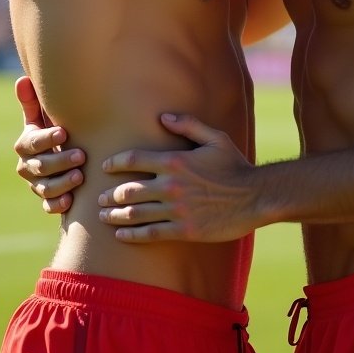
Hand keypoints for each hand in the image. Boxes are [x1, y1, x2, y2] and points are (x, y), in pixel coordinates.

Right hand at [13, 75, 85, 214]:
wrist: (62, 158)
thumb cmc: (55, 131)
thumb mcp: (44, 117)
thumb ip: (34, 102)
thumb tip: (22, 80)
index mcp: (26, 144)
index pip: (33, 142)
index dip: (47, 138)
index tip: (64, 133)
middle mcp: (27, 166)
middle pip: (40, 166)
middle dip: (60, 161)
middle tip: (81, 156)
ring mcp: (36, 184)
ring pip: (45, 188)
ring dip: (61, 183)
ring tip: (80, 177)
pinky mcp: (46, 200)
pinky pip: (48, 206)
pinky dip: (58, 204)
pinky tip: (71, 201)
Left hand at [97, 113, 257, 242]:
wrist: (255, 197)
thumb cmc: (235, 165)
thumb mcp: (215, 138)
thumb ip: (188, 125)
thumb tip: (162, 117)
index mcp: (175, 161)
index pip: (134, 159)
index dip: (115, 163)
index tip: (105, 167)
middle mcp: (171, 186)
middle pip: (129, 190)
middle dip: (110, 194)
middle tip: (98, 197)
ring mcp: (176, 210)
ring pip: (135, 214)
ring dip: (115, 215)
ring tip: (102, 216)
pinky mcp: (184, 230)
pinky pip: (151, 233)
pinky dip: (132, 234)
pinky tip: (121, 234)